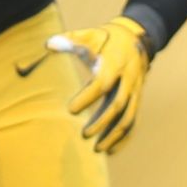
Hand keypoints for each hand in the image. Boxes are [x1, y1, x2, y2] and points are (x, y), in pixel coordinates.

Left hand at [45, 16, 153, 153]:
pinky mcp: (136, 100)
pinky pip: (134, 121)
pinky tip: (111, 151)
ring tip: (97, 149)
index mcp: (115, 64)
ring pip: (129, 117)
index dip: (88, 97)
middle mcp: (128, 80)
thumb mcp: (89, 35)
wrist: (138, 39)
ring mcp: (135, 92)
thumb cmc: (106, 39)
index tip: (71, 109)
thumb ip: (69, 40)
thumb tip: (48, 44)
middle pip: (118, 105)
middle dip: (102, 122)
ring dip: (115, 135)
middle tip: (84, 135)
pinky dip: (125, 138)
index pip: (103, 84)